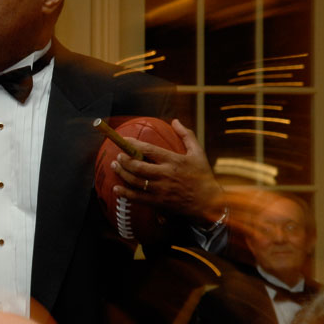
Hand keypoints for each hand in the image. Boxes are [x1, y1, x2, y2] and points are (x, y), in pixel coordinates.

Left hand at [110, 119, 225, 226]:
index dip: (132, 144)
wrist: (209, 202)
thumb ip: (186, 135)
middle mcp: (165, 174)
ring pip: (135, 181)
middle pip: (137, 166)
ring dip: (121, 173)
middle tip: (117, 156)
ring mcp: (161, 189)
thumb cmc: (203, 176)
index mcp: (173, 160)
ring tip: (115, 166)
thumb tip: (175, 121)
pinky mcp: (159, 202)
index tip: (123, 140)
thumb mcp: (198, 153)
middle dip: (123, 160)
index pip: (148, 150)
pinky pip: (138, 198)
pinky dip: (125, 193)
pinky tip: (117, 189)